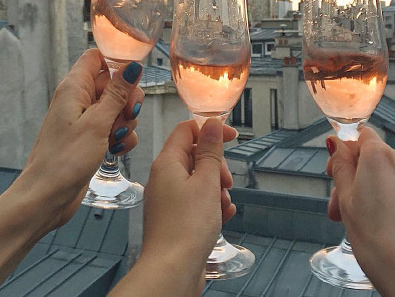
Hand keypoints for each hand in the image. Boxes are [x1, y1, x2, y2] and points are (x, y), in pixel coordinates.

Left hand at [18, 49, 143, 229]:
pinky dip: (120, 137)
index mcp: (74, 87)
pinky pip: (114, 127)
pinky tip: (115, 150)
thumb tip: (132, 67)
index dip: (117, 62)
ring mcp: (84, 119)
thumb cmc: (64, 160)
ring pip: (117, 107)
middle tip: (128, 115)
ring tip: (116, 137)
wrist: (46, 198)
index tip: (134, 76)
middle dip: (127, 99)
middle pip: (113, 83)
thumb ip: (117, 93)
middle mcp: (78, 99)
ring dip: (125, 121)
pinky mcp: (90, 137)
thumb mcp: (97, 122)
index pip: (97, 57)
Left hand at [143, 119, 235, 290]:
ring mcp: (168, 198)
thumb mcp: (206, 182)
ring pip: (198, 180)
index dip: (209, 130)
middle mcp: (164, 178)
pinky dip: (211, 205)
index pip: (186, 130)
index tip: (230, 136)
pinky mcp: (175, 217)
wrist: (172, 270)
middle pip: (194, 156)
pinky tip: (221, 216)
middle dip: (216, 166)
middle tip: (225, 181)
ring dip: (216, 188)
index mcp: (167, 163)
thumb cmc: (185, 228)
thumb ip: (210, 151)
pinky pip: (196, 201)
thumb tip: (211, 124)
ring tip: (222, 204)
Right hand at [326, 127, 394, 296]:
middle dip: (352, 177)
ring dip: (368, 189)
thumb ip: (340, 166)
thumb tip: (335, 143)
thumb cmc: (382, 244)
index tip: (334, 168)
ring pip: (385, 174)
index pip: (358, 135)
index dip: (342, 152)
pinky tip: (379, 223)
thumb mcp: (346, 200)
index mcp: (380, 156)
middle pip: (371, 157)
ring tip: (357, 220)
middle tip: (338, 205)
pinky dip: (388, 198)